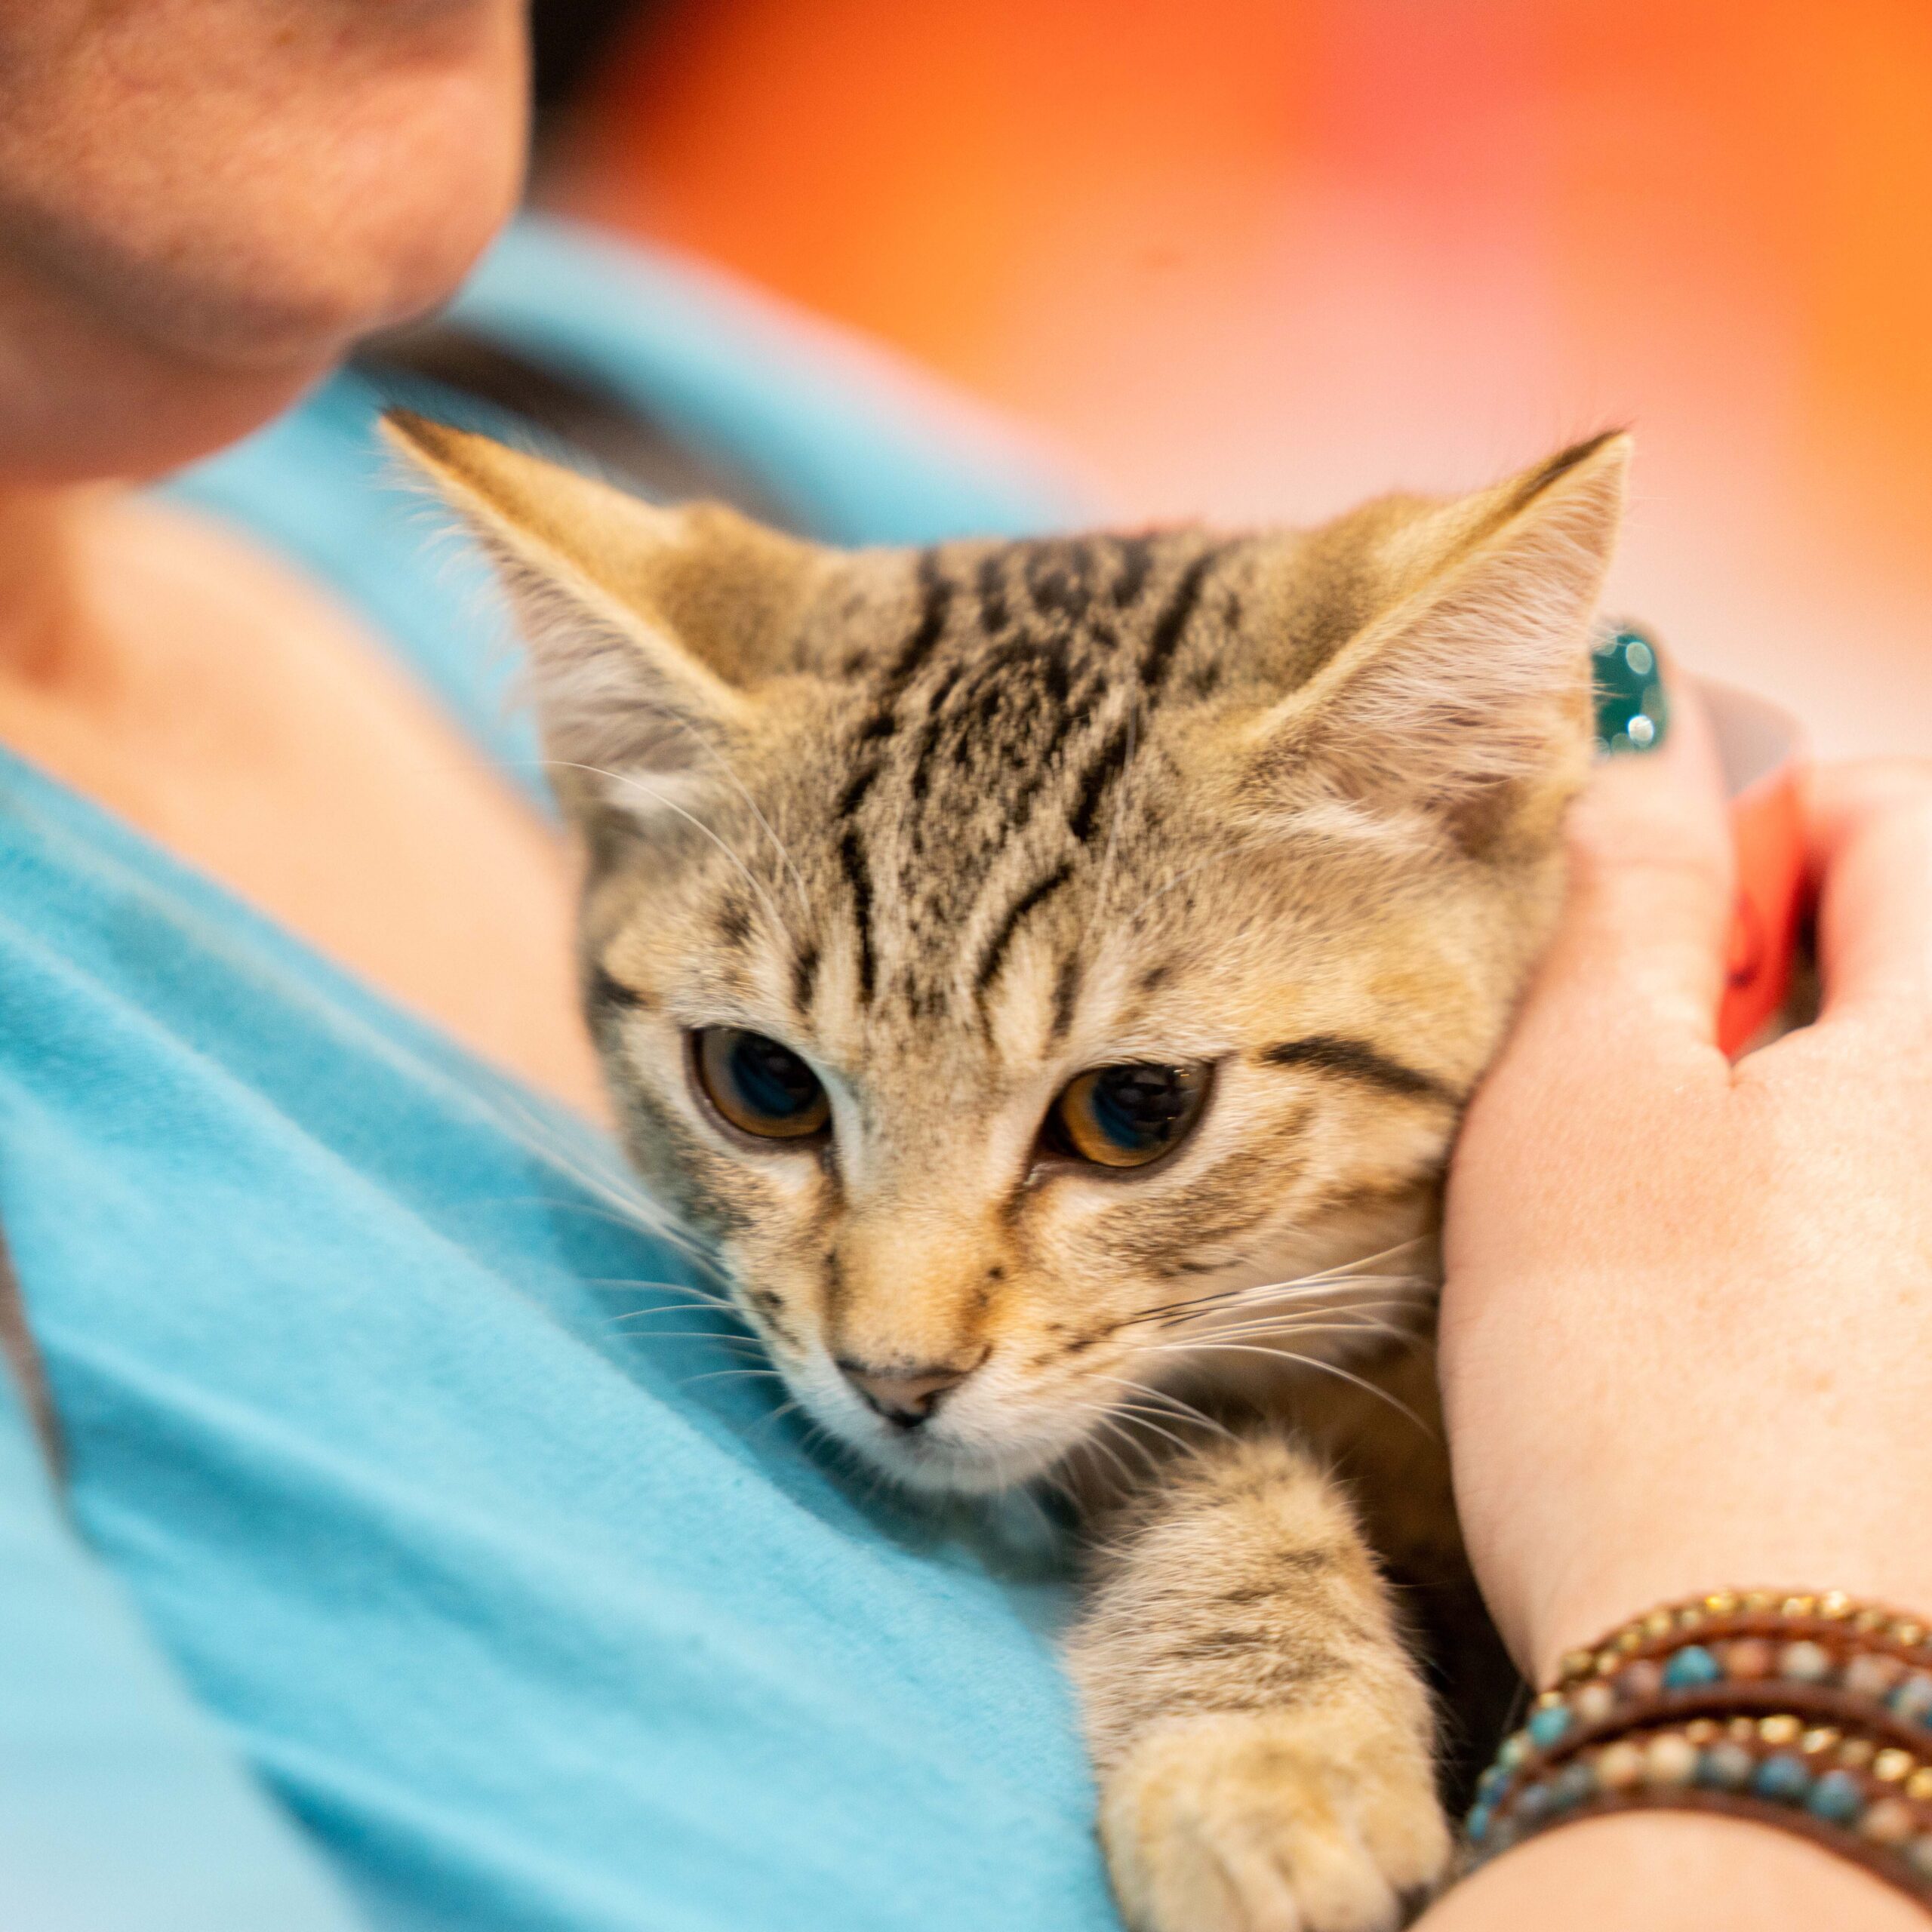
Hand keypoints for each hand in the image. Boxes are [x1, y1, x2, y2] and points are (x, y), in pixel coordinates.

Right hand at [1438, 684, 1931, 1682]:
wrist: (1744, 1687)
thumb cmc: (1649, 1379)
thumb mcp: (1582, 1095)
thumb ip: (1623, 886)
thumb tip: (1636, 722)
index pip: (1890, 805)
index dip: (1746, 824)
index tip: (1635, 919)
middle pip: (1890, 955)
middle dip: (1743, 971)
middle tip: (1618, 1072)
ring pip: (1870, 1088)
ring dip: (1758, 1092)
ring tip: (1646, 1195)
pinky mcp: (1926, 1344)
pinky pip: (1874, 1202)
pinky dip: (1792, 1197)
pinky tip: (1708, 1290)